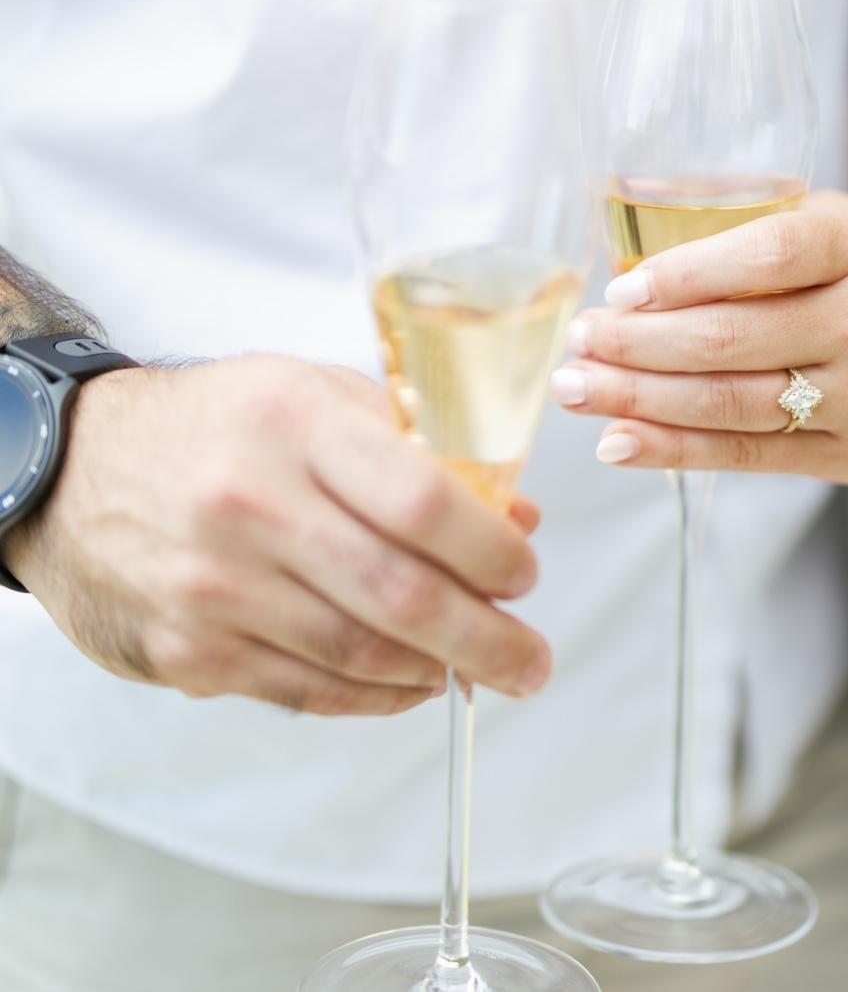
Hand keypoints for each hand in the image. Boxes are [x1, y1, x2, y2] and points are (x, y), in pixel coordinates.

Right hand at [3, 357, 550, 714]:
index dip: (491, 550)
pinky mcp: (189, 651)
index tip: (525, 573)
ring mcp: (215, 588)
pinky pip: (307, 692)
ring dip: (438, 671)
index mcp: (296, 426)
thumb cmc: (216, 427)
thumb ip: (417, 449)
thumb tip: (513, 515)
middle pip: (401, 595)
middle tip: (531, 660)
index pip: (423, 500)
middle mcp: (252, 507)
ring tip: (478, 669)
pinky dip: (375, 698)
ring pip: (359, 655)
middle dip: (488, 639)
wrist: (70, 471)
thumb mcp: (314, 396)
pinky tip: (411, 684)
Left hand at [554, 192, 847, 484]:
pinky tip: (620, 441)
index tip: (622, 288)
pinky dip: (678, 450)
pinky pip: (750, 456)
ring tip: (577, 389)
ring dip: (640, 398)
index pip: (764, 255)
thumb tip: (655, 242)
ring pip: (730, 402)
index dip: (683, 273)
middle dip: (638, 343)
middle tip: (577, 342)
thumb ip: (773, 232)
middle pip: (731, 337)